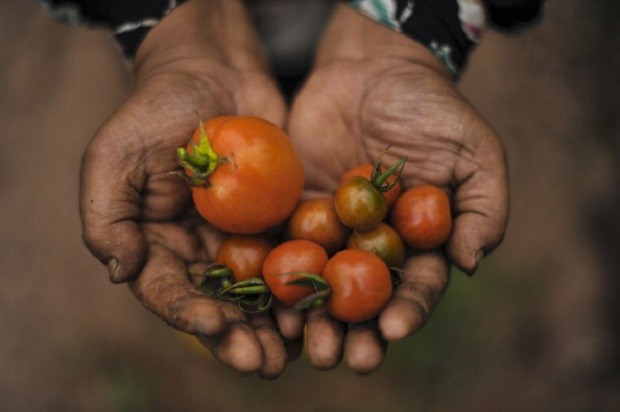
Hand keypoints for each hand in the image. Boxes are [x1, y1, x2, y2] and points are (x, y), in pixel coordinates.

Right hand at [79, 0, 291, 377]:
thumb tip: (121, 274)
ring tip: (294, 353)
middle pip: (218, 304)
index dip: (189, 313)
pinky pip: (291, 259)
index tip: (216, 326)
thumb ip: (107, 217)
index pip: (169, 291)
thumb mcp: (115, 156)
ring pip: (258, 294)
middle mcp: (199, 250)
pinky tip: (320, 309)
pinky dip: (304, 287)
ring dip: (274, 326)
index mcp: (156, 244)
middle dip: (239, 336)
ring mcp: (242, 238)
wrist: (214, 72)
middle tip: (262, 364)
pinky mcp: (279, 221)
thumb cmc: (156, 108)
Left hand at [283, 5, 508, 372]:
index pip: (417, 284)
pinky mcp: (294, 212)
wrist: (370, 70)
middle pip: (365, 298)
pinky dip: (277, 279)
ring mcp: (331, 232)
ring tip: (307, 346)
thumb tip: (469, 263)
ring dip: (315, 319)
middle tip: (345, 358)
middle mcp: (373, 245)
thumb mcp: (472, 150)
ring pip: (322, 284)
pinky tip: (270, 305)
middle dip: (356, 331)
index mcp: (418, 241)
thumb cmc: (429, 108)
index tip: (393, 329)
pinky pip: (283, 249)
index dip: (407, 308)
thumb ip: (483, 206)